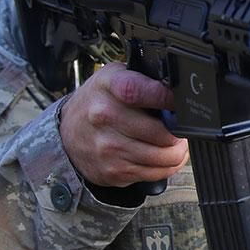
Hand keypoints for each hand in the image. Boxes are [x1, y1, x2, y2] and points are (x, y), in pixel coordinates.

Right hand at [58, 62, 186, 186]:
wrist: (68, 132)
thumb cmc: (100, 101)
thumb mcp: (115, 76)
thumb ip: (144, 79)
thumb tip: (177, 89)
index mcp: (109, 87)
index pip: (139, 91)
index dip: (166, 98)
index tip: (180, 103)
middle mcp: (105, 117)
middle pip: (162, 133)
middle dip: (181, 132)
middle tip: (181, 127)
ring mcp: (109, 148)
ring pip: (164, 157)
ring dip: (178, 151)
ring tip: (176, 143)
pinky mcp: (114, 171)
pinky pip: (156, 173)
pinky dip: (168, 166)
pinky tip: (164, 156)